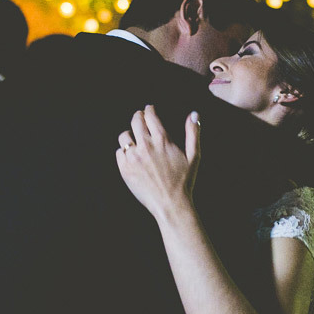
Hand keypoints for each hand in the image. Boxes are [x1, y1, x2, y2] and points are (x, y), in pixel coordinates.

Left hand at [116, 105, 200, 220]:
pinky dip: (124, 151)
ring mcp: (133, 158)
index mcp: (162, 140)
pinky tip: (131, 154)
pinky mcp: (125, 169)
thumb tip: (194, 114)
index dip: (149, 110)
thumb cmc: (184, 181)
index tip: (149, 109)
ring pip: (124, 136)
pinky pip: (119, 153)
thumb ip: (193, 133)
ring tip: (134, 137)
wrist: (170, 204)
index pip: (150, 115)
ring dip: (129, 134)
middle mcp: (146, 146)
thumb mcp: (194, 156)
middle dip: (138, 116)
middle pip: (135, 121)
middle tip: (139, 117)